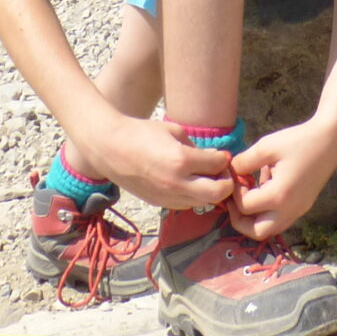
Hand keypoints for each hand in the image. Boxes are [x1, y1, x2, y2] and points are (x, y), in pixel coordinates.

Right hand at [80, 115, 233, 213]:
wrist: (110, 148)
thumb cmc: (141, 133)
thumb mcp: (173, 131)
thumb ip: (196, 147)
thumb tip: (214, 158)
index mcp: (181, 160)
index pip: (217, 165)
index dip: (223, 160)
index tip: (222, 156)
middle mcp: (177, 183)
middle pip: (218, 193)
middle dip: (226, 183)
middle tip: (222, 174)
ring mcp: (168, 197)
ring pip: (203, 202)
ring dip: (210, 192)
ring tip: (205, 178)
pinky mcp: (159, 204)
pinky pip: (186, 204)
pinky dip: (193, 196)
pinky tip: (188, 184)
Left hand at [227, 117, 336, 239]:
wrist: (329, 140)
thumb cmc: (297, 140)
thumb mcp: (266, 146)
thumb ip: (244, 162)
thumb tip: (230, 172)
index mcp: (279, 196)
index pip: (246, 207)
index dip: (234, 192)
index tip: (235, 174)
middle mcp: (290, 210)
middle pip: (257, 232)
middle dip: (239, 220)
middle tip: (233, 200)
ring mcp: (298, 211)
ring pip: (270, 230)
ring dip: (253, 219)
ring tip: (248, 193)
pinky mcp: (303, 207)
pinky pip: (280, 220)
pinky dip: (267, 213)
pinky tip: (264, 189)